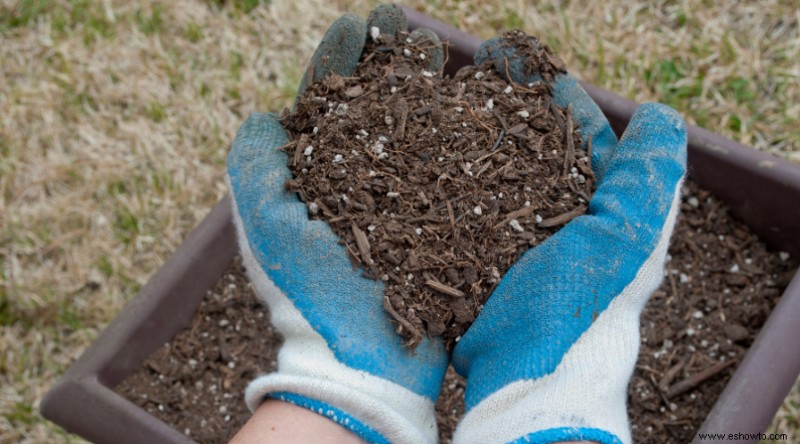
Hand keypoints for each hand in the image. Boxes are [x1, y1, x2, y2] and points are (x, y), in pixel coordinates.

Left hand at [226, 6, 447, 443]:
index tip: (355, 26)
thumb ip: (256, 162)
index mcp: (324, 180)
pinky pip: (465, 173)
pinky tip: (489, 105)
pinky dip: (477, 137)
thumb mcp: (267, 224)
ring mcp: (412, 206)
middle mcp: (369, 187)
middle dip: (395, 64)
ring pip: (427, 133)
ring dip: (437, 89)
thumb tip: (265, 112)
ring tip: (452, 48)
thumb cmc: (307, 293)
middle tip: (403, 24)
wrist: (361, 362)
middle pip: (384, 110)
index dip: (344, 64)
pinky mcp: (449, 228)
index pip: (335, 106)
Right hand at [451, 36, 687, 443]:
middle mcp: (562, 232)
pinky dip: (454, 191)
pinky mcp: (480, 266)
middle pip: (541, 164)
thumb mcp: (621, 239)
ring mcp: (518, 249)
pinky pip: (467, 216)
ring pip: (499, 186)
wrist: (524, 379)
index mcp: (602, 221)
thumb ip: (643, 181)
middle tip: (492, 91)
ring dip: (482, 152)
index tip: (546, 83)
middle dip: (519, 126)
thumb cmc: (577, 309)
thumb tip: (661, 117)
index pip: (589, 152)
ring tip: (456, 117)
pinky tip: (432, 168)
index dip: (571, 115)